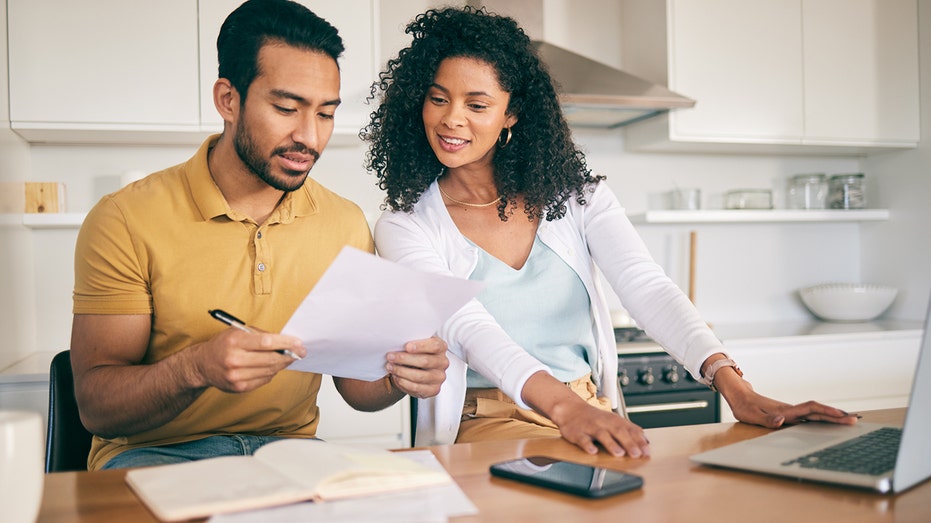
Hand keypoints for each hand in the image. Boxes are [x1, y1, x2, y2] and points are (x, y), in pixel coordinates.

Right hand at [189, 328, 305, 392]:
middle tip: (300, 352)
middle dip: (289, 355)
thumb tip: (286, 341)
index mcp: (235, 341)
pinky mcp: (239, 387)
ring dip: (282, 364)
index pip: (267, 342)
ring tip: (287, 358)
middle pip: (271, 359)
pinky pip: (264, 380)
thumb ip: (260, 335)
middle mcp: (234, 359)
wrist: (203, 364)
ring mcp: (236, 376)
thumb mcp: (238, 331)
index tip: (299, 343)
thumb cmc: (224, 344)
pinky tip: (272, 367)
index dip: (286, 343)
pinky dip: (271, 373)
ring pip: (270, 371)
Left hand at [385, 336, 448, 398]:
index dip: (421, 346)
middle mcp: (443, 362)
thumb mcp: (415, 343)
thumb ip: (412, 342)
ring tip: (390, 367)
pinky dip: (404, 382)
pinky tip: (396, 377)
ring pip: (419, 376)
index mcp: (441, 347)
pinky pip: (417, 387)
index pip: (435, 346)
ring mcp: (439, 377)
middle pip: (425, 361)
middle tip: (390, 356)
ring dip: (401, 371)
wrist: (414, 369)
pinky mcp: (434, 390)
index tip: (406, 346)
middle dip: (404, 359)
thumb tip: (397, 342)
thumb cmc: (415, 353)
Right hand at [523, 372, 648, 457]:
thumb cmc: (594, 418)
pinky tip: (593, 451)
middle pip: (618, 431)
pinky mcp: (577, 433)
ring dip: (611, 444)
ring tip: (619, 453)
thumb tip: (647, 442)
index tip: (647, 452)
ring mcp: (590, 427)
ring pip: (602, 435)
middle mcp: (604, 422)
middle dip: (629, 443)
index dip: (639, 441)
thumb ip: (629, 430)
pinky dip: (587, 445)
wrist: (570, 409)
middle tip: (637, 454)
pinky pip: (582, 439)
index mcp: (614, 420)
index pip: (630, 430)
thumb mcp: (613, 420)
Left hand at [714, 368, 858, 427]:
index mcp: (785, 411)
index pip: (810, 410)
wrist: (739, 395)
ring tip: (848, 420)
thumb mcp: (751, 416)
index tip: (841, 415)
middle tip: (855, 419)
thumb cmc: (744, 407)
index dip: (826, 412)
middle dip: (836, 415)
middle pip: (817, 411)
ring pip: (815, 413)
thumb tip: (782, 420)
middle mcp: (791, 410)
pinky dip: (822, 418)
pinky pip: (809, 416)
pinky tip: (828, 422)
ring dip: (831, 416)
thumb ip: (767, 419)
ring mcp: (791, 411)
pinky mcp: (789, 414)